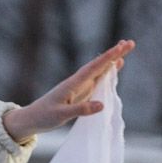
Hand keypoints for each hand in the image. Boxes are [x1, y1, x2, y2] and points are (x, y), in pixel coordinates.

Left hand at [3, 39, 134, 142]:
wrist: (31, 119)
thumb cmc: (43, 117)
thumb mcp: (61, 115)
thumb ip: (80, 110)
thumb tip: (102, 104)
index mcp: (72, 85)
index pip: (93, 68)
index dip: (107, 58)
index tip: (120, 47)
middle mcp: (76, 83)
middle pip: (98, 65)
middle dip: (114, 55)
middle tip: (130, 42)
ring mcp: (78, 87)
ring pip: (98, 71)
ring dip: (112, 61)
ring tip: (125, 49)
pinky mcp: (79, 94)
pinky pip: (96, 81)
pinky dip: (107, 73)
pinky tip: (113, 69)